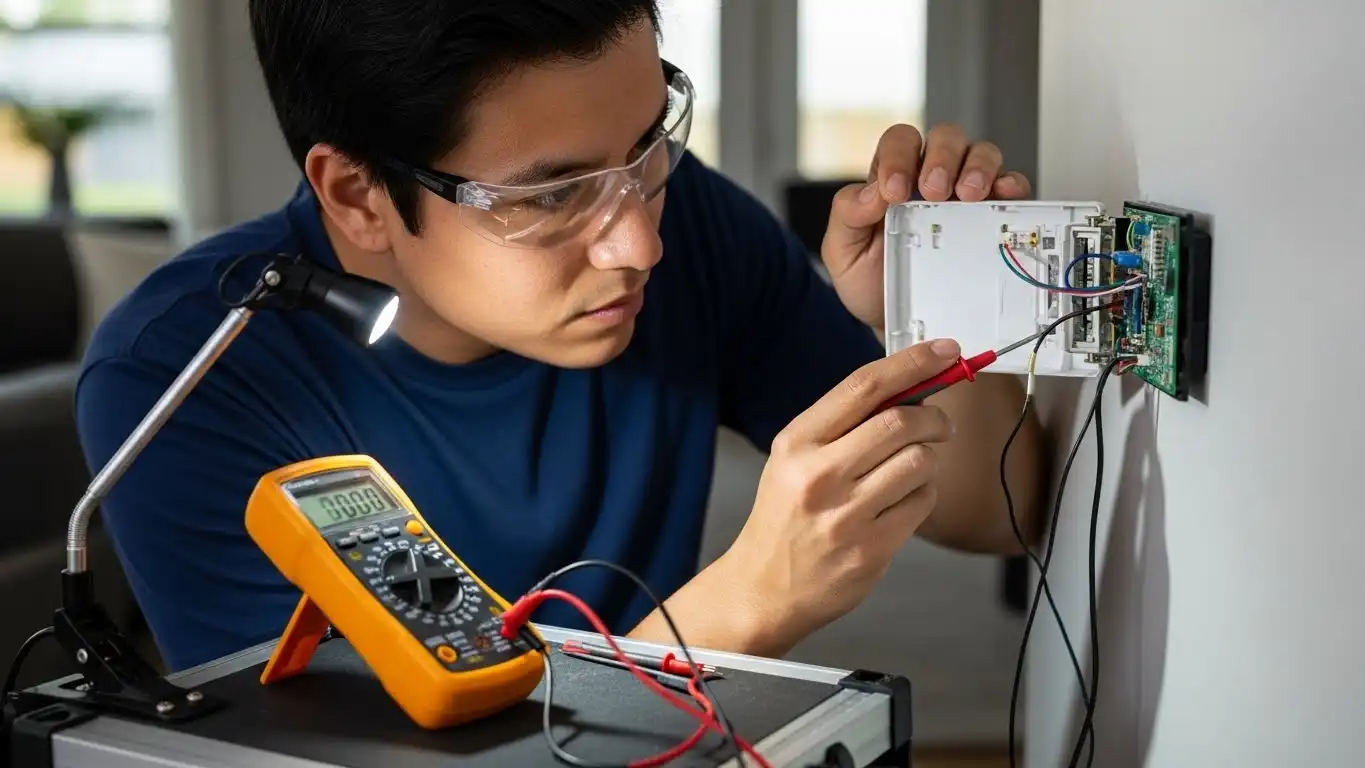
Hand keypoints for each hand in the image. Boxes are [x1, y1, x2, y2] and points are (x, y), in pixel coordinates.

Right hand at [721, 338, 960, 647]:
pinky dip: (922, 495)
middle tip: (938, 424)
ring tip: (908, 471)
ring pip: (920, 462)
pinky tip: (899, 503)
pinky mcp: (871, 549)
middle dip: (934, 417)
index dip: (912, 363)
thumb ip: (844, 425)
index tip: (945, 351)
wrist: (762, 588)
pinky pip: (922, 503)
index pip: (865, 387)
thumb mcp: (794, 459)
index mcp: (798, 442)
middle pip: (902, 422)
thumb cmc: (784, 517)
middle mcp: (819, 475)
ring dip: (927, 460)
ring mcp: (846, 515)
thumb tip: (910, 387)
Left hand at [821, 123, 1032, 328]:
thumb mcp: (844, 251)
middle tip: (935, 191)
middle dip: (942, 157)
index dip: (898, 157)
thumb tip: (871, 192)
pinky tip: (1004, 195)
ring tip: (969, 195)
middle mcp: (932, 177)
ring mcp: (966, 194)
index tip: (895, 192)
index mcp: (893, 178)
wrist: (904, 327)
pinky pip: (1012, 187)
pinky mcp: (994, 216)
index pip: (899, 143)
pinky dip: (1012, 184)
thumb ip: (847, 215)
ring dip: (978, 167)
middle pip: (945, 138)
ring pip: (981, 153)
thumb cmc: (872, 283)